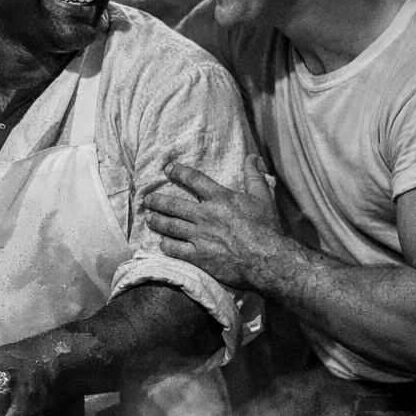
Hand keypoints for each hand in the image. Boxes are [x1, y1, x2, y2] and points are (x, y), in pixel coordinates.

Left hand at [143, 155, 282, 288]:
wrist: (268, 259)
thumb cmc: (267, 228)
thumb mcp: (263, 197)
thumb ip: (254, 175)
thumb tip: (252, 156)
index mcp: (220, 198)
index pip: (194, 179)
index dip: (178, 172)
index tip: (167, 169)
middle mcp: (206, 215)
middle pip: (174, 205)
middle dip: (158, 201)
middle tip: (147, 199)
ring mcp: (200, 236)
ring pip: (170, 226)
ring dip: (157, 221)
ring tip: (149, 219)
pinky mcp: (199, 257)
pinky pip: (175, 249)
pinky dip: (166, 245)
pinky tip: (162, 243)